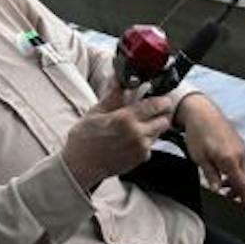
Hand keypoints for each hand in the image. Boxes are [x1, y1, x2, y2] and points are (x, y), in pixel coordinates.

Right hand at [61, 86, 175, 190]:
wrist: (80, 166)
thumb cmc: (84, 139)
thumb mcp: (96, 112)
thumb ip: (113, 95)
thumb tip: (118, 78)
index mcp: (125, 119)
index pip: (155, 105)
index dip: (162, 100)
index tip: (162, 97)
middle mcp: (136, 134)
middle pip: (164, 120)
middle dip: (160, 114)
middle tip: (151, 110)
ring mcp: (140, 148)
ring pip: (159, 133)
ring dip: (153, 126)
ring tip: (137, 124)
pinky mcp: (140, 158)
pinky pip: (151, 145)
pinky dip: (146, 140)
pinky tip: (131, 138)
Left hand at [176, 94, 244, 209]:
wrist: (201, 111)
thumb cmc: (198, 134)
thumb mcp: (200, 158)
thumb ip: (211, 176)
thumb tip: (217, 190)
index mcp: (230, 160)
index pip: (242, 185)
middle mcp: (239, 154)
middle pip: (244, 179)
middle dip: (238, 190)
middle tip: (228, 197)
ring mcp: (240, 146)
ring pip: (243, 169)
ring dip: (236, 179)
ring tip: (223, 183)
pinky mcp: (238, 141)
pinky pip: (241, 160)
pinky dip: (236, 168)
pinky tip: (224, 168)